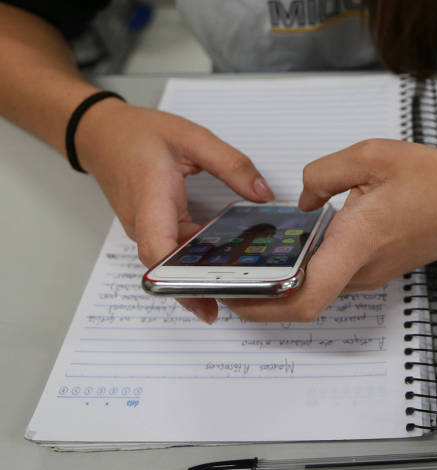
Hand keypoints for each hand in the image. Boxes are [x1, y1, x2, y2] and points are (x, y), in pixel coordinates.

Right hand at [76, 100, 273, 322]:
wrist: (100, 134)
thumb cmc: (138, 134)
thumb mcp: (192, 137)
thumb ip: (231, 164)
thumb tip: (263, 194)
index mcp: (151, 197)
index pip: (158, 249)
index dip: (179, 278)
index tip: (206, 297)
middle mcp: (143, 223)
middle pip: (170, 267)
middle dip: (202, 287)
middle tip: (244, 297)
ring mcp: (145, 231)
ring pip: (174, 263)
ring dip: (203, 276)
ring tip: (244, 286)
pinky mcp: (152, 231)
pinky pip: (175, 252)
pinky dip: (200, 261)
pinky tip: (230, 265)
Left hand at [225, 139, 436, 321]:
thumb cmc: (434, 179)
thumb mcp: (372, 155)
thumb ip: (323, 174)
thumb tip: (303, 202)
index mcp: (358, 242)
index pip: (305, 296)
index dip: (263, 306)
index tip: (232, 297)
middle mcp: (362, 270)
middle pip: (302, 300)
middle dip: (261, 295)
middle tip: (227, 273)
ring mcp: (371, 274)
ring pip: (316, 288)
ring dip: (284, 281)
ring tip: (253, 255)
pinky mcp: (376, 269)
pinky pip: (333, 275)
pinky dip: (306, 268)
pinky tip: (294, 243)